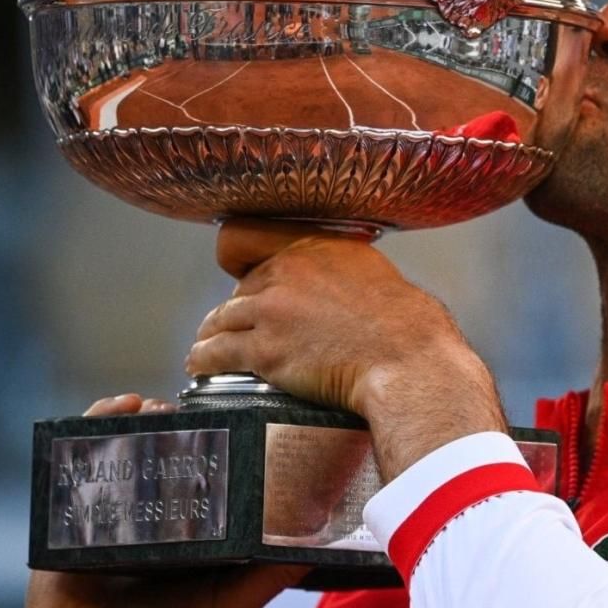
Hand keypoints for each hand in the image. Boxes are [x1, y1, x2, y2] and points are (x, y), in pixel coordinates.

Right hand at [7, 393, 308, 607]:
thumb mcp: (235, 599)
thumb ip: (275, 570)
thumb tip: (324, 538)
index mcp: (185, 522)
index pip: (203, 465)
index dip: (217, 437)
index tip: (236, 413)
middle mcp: (147, 508)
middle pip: (163, 448)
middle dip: (179, 421)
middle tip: (195, 407)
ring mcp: (107, 505)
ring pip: (123, 444)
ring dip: (141, 416)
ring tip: (160, 404)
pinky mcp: (69, 509)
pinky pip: (78, 457)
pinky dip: (95, 425)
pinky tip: (121, 408)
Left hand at [186, 220, 506, 480]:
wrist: (409, 360)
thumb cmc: (408, 326)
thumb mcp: (375, 274)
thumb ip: (343, 271)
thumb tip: (337, 285)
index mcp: (315, 245)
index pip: (251, 242)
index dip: (243, 264)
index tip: (243, 281)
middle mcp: (287, 271)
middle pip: (240, 288)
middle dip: (239, 309)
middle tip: (239, 329)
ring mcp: (272, 310)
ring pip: (221, 319)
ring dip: (211, 334)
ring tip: (205, 348)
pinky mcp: (265, 350)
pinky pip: (216, 352)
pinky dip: (204, 359)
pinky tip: (199, 365)